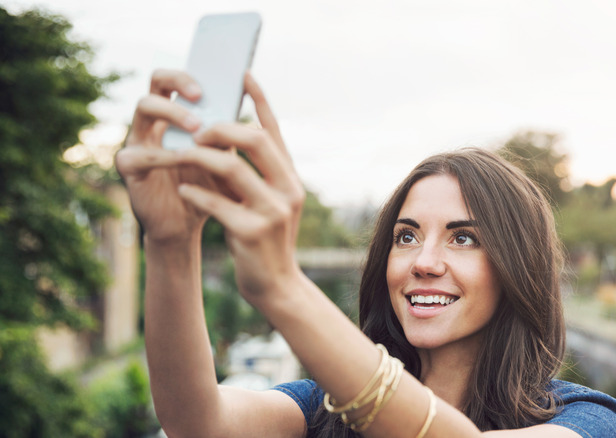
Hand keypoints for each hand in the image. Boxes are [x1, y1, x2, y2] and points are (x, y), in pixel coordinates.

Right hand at [116, 69, 219, 242]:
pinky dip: (166, 154)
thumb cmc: (207, 187)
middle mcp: (153, 121)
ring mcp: (137, 140)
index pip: (178, 79)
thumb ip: (230, 134)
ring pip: (145, 106)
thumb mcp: (224, 157)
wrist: (187, 225)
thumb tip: (254, 109)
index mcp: (175, 115)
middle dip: (178, 80)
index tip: (219, 79)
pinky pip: (142, 152)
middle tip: (200, 94)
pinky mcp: (128, 165)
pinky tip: (184, 158)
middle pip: (156, 81)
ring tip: (197, 127)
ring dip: (173, 112)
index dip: (195, 73)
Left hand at [149, 73, 305, 298]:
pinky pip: (217, 203)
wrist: (277, 286)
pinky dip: (197, 193)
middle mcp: (288, 189)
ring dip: (201, 157)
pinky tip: (184, 189)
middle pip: (255, 140)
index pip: (275, 130)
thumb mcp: (269, 203)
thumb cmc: (265, 241)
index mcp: (290, 178)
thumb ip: (257, 175)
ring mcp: (272, 211)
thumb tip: (227, 141)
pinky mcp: (252, 233)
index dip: (259, 100)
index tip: (243, 74)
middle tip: (197, 127)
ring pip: (232, 167)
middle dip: (221, 127)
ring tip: (182, 154)